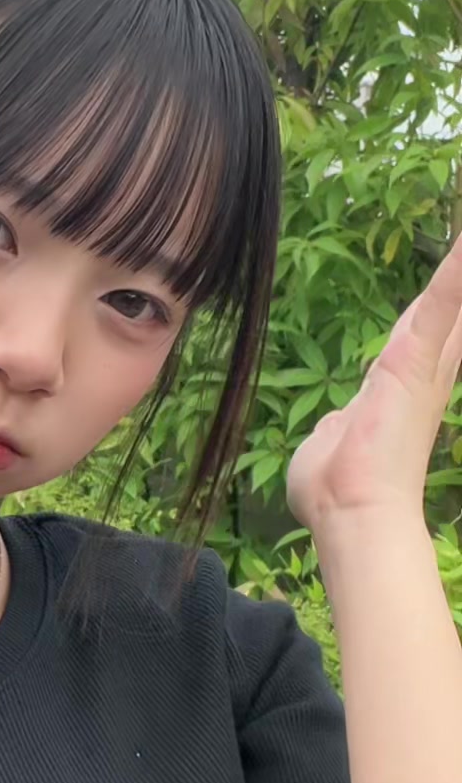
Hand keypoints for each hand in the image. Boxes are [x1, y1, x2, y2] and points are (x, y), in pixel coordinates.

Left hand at [287, 229, 461, 533]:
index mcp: (402, 393)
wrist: (350, 511)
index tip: (453, 285)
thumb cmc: (335, 490)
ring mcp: (420, 365)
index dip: (445, 315)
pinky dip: (455, 271)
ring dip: (459, 271)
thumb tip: (333, 433)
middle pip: (447, 318)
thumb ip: (338, 428)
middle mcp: (421, 376)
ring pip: (448, 302)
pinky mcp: (413, 357)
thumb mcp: (336, 442)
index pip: (427, 343)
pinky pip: (441, 302)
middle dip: (458, 285)